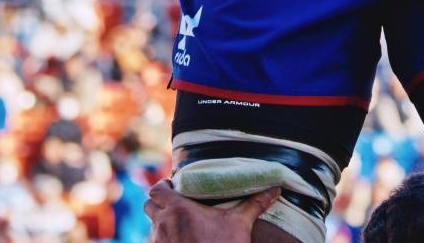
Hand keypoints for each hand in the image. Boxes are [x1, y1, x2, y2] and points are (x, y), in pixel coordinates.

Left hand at [143, 181, 279, 242]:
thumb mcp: (239, 224)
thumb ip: (254, 204)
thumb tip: (275, 189)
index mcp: (178, 209)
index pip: (157, 190)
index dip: (163, 186)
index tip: (174, 186)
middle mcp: (163, 224)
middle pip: (149, 204)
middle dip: (160, 202)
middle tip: (176, 203)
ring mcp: (159, 242)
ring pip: (152, 225)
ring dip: (161, 221)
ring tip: (179, 222)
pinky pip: (156, 242)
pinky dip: (164, 238)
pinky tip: (179, 239)